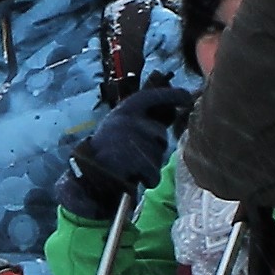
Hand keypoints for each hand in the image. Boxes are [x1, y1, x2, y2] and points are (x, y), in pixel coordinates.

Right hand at [56, 76, 190, 223]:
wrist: (87, 176)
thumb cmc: (107, 151)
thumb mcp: (121, 126)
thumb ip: (143, 119)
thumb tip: (173, 112)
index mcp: (124, 109)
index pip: (153, 96)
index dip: (173, 95)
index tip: (187, 98)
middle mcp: (129, 120)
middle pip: (160, 134)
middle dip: (154, 147)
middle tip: (134, 153)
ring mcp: (133, 140)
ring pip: (158, 155)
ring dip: (150, 164)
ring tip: (129, 165)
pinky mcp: (135, 161)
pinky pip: (154, 173)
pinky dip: (148, 179)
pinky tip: (132, 177)